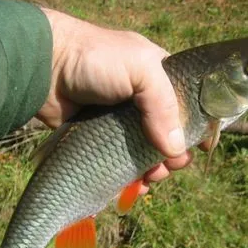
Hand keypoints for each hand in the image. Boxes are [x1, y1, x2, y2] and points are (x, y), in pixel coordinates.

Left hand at [38, 9, 217, 192]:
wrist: (46, 68)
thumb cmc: (96, 60)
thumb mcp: (140, 70)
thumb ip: (163, 106)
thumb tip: (174, 150)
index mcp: (159, 79)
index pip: (189, 105)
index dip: (198, 126)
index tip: (202, 147)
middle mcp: (144, 102)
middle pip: (170, 135)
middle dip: (174, 155)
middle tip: (170, 166)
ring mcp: (123, 123)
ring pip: (147, 153)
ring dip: (154, 170)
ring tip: (150, 178)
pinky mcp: (102, 140)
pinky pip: (124, 163)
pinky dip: (132, 177)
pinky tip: (135, 187)